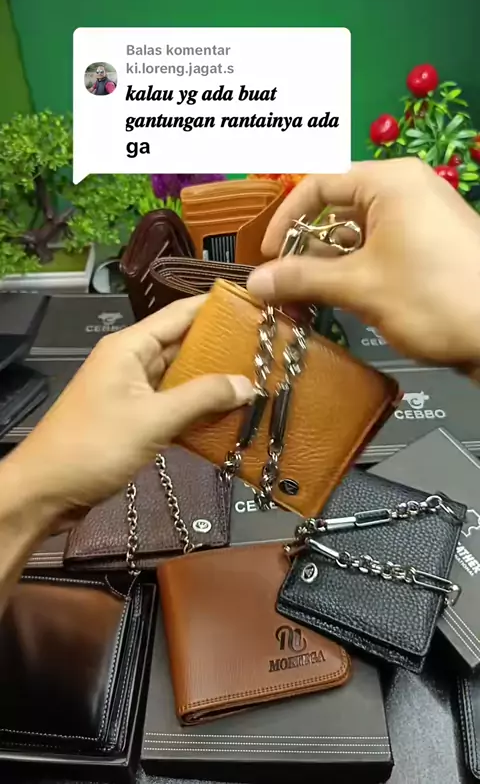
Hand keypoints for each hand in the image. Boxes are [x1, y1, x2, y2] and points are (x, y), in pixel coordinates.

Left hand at [6, 296, 253, 522]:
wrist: (46, 492)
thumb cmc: (94, 445)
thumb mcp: (152, 419)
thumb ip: (201, 398)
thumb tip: (248, 384)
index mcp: (130, 347)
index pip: (179, 314)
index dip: (216, 308)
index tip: (256, 306)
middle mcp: (132, 362)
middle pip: (183, 346)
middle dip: (222, 349)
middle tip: (268, 352)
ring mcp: (132, 392)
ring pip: (180, 379)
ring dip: (213, 384)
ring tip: (259, 382)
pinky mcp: (134, 420)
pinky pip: (173, 407)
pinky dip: (197, 411)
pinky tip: (229, 418)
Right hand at [248, 158, 479, 367]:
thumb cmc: (432, 297)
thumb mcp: (360, 286)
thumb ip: (303, 279)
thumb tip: (254, 282)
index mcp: (389, 181)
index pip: (318, 184)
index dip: (285, 220)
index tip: (268, 257)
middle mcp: (404, 190)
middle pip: (335, 210)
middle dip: (304, 250)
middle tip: (283, 286)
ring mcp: (419, 218)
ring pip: (355, 235)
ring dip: (326, 267)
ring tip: (303, 302)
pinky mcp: (428, 246)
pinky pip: (378, 249)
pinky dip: (353, 272)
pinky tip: (335, 301)